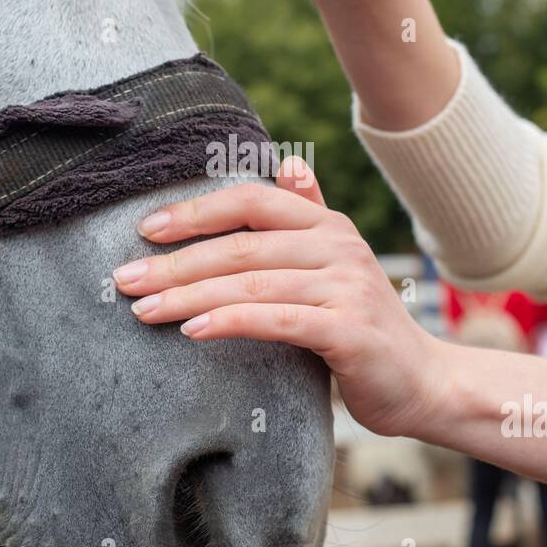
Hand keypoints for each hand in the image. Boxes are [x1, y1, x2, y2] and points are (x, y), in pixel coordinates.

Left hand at [112, 158, 447, 437]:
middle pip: (242, 246)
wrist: (422, 382)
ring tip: (143, 310)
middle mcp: (339, 247)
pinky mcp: (350, 331)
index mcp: (328, 225)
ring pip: (252, 284)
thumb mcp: (335, 265)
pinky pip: (278, 320)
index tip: (145, 229)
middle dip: (176, 262)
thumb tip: (289, 165)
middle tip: (124, 280)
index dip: (196, 211)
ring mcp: (347, 288)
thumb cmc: (361, 326)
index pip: (252, 202)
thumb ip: (309, 216)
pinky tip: (192, 330)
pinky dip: (231, 321)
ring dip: (190, 295)